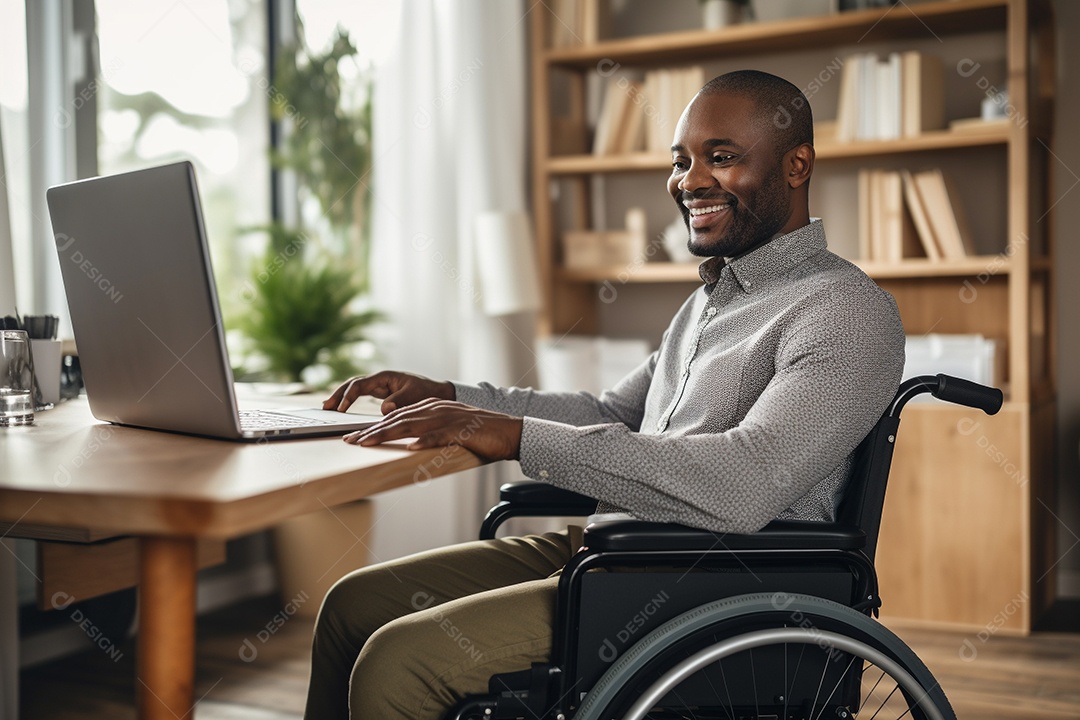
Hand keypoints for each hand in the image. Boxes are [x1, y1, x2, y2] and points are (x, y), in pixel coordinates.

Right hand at [323, 370, 455, 413]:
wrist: (437, 392)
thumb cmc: (427, 392)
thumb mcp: (414, 396)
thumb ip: (399, 401)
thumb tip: (384, 409)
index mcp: (385, 377)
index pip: (360, 385)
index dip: (348, 396)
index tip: (341, 409)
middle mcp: (379, 379)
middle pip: (352, 383)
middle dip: (337, 394)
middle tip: (325, 407)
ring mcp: (379, 385)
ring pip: (354, 388)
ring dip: (340, 396)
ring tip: (327, 407)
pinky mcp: (380, 392)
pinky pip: (360, 394)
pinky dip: (349, 399)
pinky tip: (340, 407)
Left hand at [342, 399, 522, 461]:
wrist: (509, 431)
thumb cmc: (479, 435)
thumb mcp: (449, 431)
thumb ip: (429, 434)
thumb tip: (409, 445)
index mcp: (432, 407)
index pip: (397, 416)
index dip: (375, 427)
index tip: (356, 437)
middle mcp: (437, 409)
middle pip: (398, 419)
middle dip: (372, 431)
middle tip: (351, 441)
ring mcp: (448, 418)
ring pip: (412, 425)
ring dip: (387, 434)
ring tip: (368, 443)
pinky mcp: (461, 430)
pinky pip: (439, 435)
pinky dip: (424, 441)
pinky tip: (410, 447)